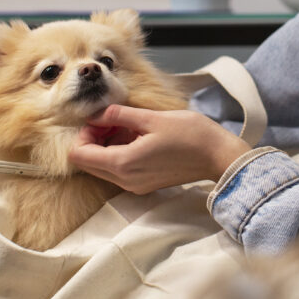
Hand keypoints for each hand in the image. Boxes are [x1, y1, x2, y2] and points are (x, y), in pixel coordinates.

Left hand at [68, 105, 251, 193]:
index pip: (79, 155)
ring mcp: (135, 185)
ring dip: (107, 146)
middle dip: (94, 140)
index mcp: (123, 163)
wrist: (219, 157)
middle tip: (114, 121)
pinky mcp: (145, 184)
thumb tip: (96, 113)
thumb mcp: (152, 118)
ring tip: (129, 127)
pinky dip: (120, 153)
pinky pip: (119, 170)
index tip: (102, 119)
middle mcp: (125, 180)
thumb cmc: (191, 135)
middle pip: (88, 163)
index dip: (83, 134)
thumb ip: (119, 115)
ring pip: (103, 167)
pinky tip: (139, 137)